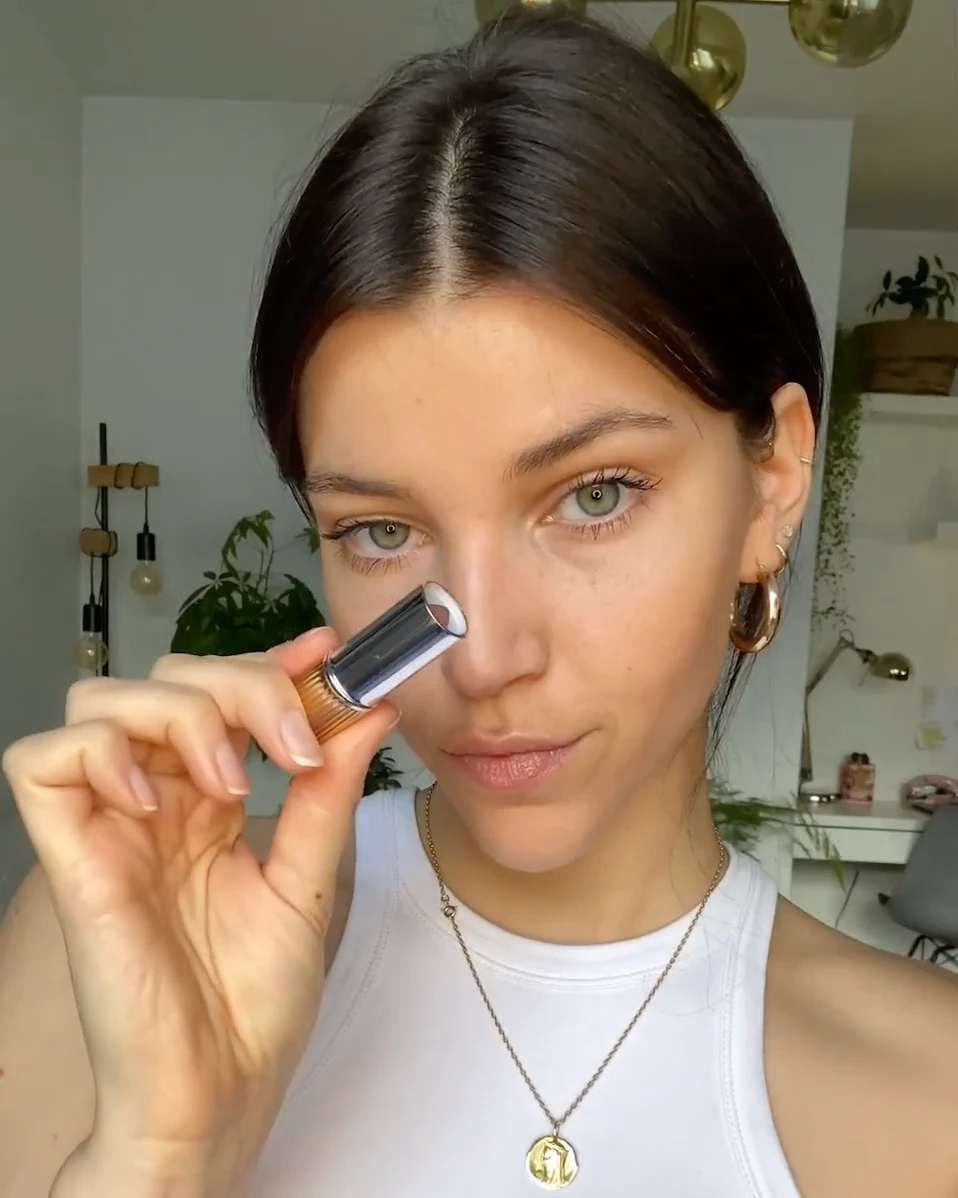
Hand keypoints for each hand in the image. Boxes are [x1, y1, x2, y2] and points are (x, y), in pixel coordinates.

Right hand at [2, 629, 396, 1179]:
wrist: (217, 1094)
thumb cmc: (255, 1004)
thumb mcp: (309, 880)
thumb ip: (328, 793)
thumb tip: (365, 710)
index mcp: (210, 803)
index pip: (223, 695)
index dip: (268, 659)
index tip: (324, 651)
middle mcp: (156, 801)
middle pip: (168, 679)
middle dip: (240, 682)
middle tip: (291, 739)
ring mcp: (109, 823)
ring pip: (100, 699)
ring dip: (178, 713)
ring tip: (232, 780)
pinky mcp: (69, 855)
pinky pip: (41, 760)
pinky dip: (100, 755)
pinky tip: (158, 804)